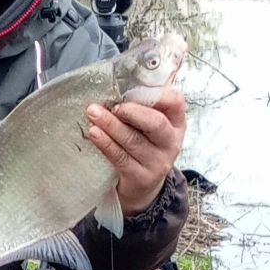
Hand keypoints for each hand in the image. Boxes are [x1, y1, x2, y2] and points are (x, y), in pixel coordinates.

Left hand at [86, 86, 185, 215]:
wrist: (143, 185)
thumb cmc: (143, 145)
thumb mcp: (149, 126)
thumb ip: (141, 106)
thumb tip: (114, 85)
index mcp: (176, 122)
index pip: (175, 102)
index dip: (157, 94)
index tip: (133, 89)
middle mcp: (171, 142)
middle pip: (155, 123)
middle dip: (131, 111)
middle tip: (113, 105)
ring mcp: (158, 162)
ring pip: (133, 140)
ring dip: (111, 125)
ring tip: (93, 113)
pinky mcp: (141, 177)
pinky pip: (120, 158)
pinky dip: (105, 143)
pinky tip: (94, 133)